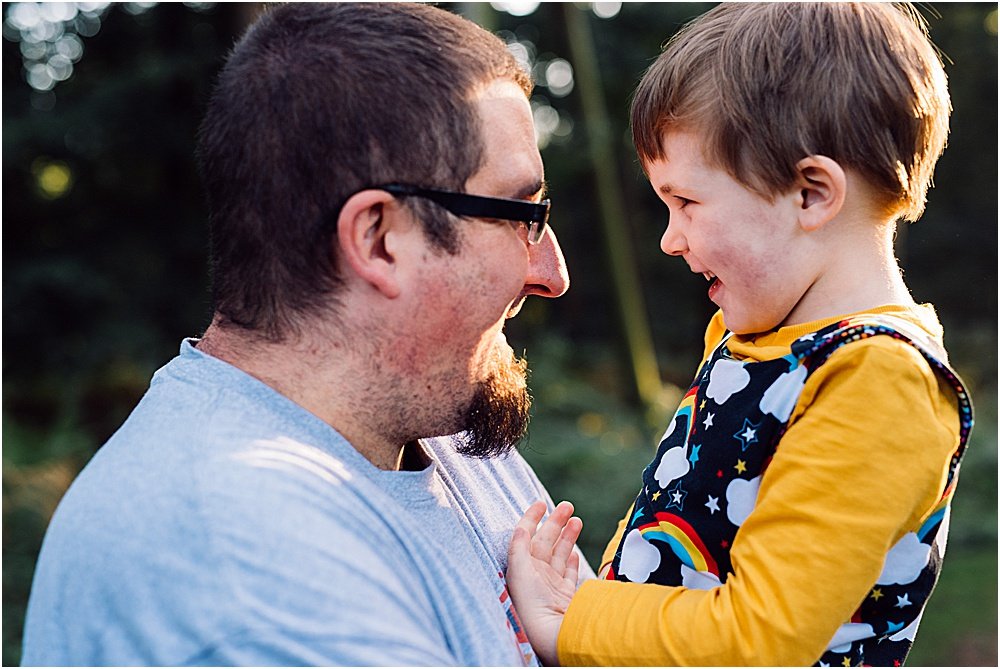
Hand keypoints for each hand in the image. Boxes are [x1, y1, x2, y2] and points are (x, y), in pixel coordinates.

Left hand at [506, 500, 582, 666]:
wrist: (551, 635)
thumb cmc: (531, 605)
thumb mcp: (520, 571)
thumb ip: (519, 547)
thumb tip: (520, 527)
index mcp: (522, 566)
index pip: (526, 536)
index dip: (532, 518)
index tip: (540, 503)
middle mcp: (535, 573)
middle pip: (545, 541)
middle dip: (555, 521)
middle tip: (567, 505)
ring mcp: (551, 584)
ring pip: (559, 553)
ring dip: (567, 536)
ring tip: (576, 520)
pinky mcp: (565, 595)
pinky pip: (568, 573)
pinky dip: (571, 561)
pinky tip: (574, 553)